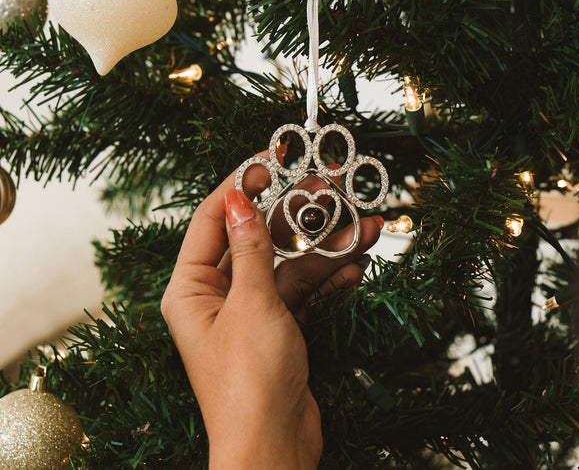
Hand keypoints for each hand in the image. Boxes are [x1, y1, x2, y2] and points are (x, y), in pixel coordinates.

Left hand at [161, 154, 381, 467]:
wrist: (276, 449)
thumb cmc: (249, 380)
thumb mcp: (252, 303)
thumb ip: (250, 247)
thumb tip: (237, 197)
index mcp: (191, 288)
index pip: (212, 219)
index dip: (239, 186)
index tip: (269, 160)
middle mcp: (217, 297)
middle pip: (257, 240)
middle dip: (295, 216)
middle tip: (327, 187)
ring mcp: (251, 312)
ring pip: (288, 266)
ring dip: (324, 249)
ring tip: (363, 226)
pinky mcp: (278, 329)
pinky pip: (303, 293)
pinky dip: (328, 280)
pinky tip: (357, 264)